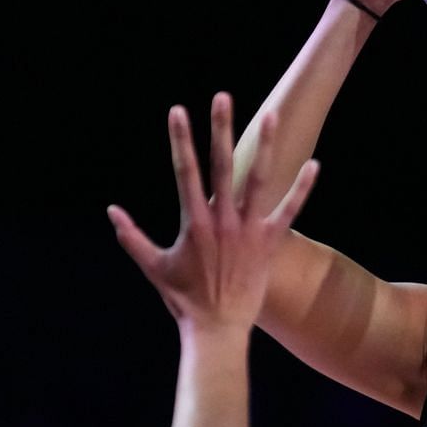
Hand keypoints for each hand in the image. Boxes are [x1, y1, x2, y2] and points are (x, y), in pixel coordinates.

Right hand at [108, 94, 317, 332]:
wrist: (217, 329)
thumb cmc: (184, 299)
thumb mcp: (154, 267)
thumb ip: (131, 237)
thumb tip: (111, 211)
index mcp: (193, 223)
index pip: (185, 171)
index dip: (180, 139)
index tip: (177, 110)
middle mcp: (222, 220)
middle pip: (222, 165)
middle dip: (220, 129)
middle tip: (222, 97)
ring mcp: (248, 230)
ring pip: (259, 180)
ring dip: (266, 146)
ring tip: (272, 115)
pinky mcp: (269, 243)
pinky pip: (289, 211)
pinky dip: (302, 188)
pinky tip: (315, 164)